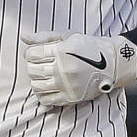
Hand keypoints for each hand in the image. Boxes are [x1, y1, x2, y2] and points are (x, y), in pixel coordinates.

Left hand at [21, 31, 136, 107]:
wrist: (112, 63)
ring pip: (36, 86)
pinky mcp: (70, 97)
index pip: (32, 54)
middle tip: (40, 64)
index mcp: (61, 51)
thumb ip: (44, 37)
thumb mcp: (68, 36)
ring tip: (43, 75)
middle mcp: (63, 69)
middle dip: (32, 66)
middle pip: (32, 70)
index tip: (37, 53)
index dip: (31, 53)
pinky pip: (46, 100)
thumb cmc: (89, 46)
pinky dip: (42, 94)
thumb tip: (24, 38)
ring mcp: (66, 85)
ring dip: (36, 80)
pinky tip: (47, 86)